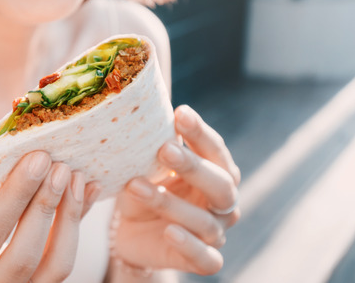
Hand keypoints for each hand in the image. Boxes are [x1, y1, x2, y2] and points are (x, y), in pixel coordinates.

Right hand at [0, 152, 100, 281]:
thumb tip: (29, 159)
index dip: (17, 195)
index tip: (38, 158)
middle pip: (25, 256)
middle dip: (46, 206)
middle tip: (60, 166)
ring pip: (55, 266)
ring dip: (69, 218)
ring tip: (76, 178)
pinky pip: (63, 262)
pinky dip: (75, 227)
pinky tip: (85, 194)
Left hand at [112, 105, 240, 275]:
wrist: (132, 233)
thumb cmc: (146, 188)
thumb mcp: (145, 163)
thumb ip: (150, 139)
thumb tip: (134, 94)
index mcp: (216, 170)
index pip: (215, 149)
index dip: (200, 133)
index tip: (179, 112)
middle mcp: (223, 202)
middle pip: (219, 184)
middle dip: (192, 166)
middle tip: (163, 149)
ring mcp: (215, 233)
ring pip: (203, 220)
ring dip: (170, 203)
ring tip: (136, 186)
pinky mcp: (204, 260)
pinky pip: (205, 259)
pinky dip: (189, 245)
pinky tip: (169, 231)